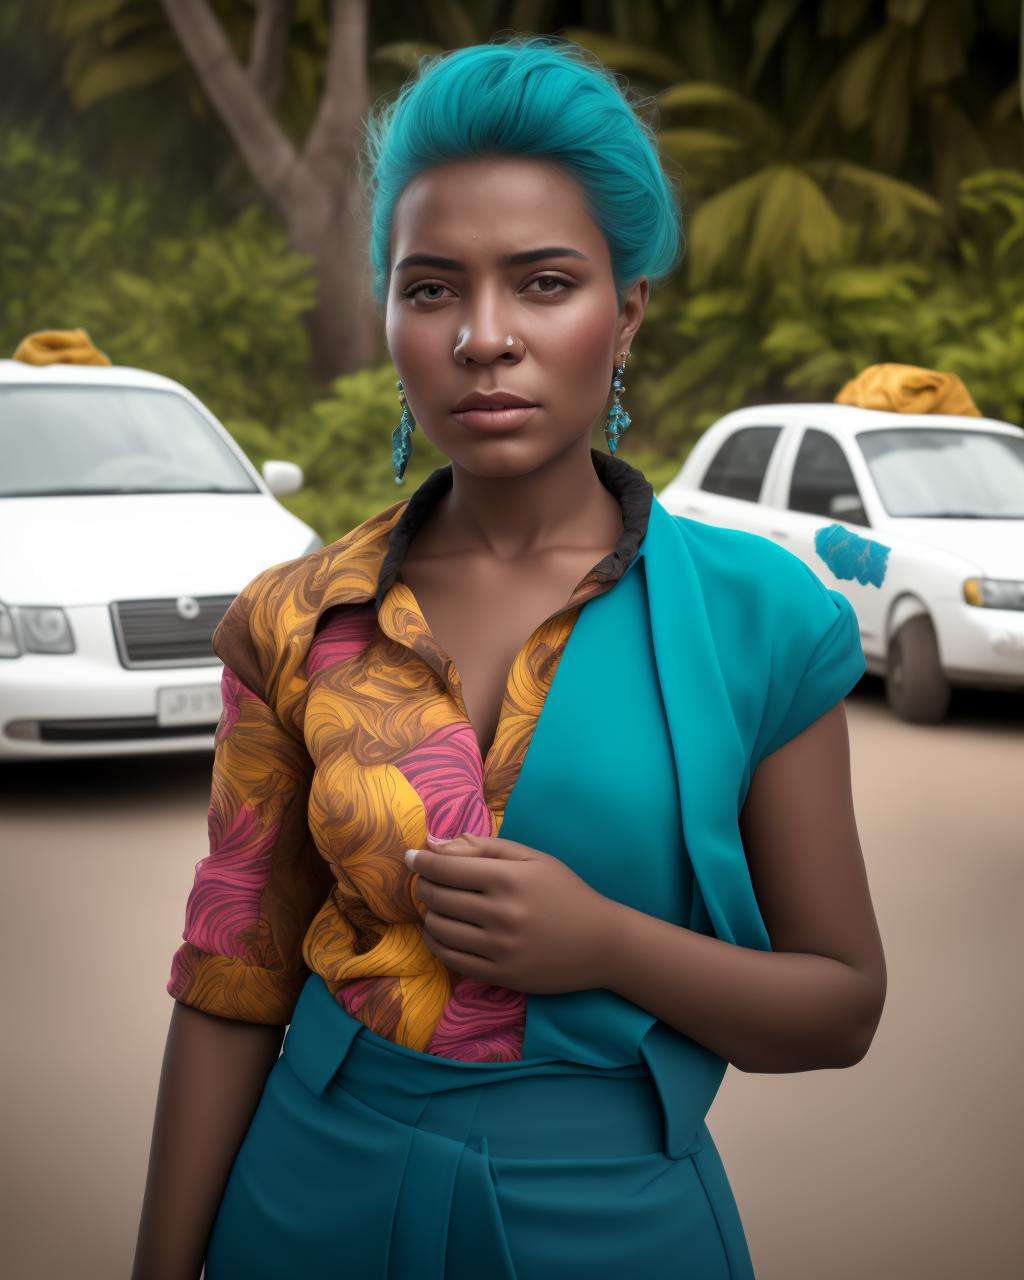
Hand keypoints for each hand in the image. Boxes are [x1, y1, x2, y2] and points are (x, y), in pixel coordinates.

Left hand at [404, 833, 618, 994]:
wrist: (602, 943)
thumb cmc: (565, 892)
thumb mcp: (532, 858)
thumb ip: (484, 847)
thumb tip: (436, 844)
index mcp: (509, 879)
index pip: (446, 868)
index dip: (422, 861)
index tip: (410, 857)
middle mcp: (502, 914)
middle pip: (438, 898)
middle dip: (424, 886)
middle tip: (427, 881)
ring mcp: (500, 949)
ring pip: (439, 929)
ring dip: (429, 914)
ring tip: (437, 907)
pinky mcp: (501, 976)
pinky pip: (451, 960)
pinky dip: (436, 943)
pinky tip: (440, 932)